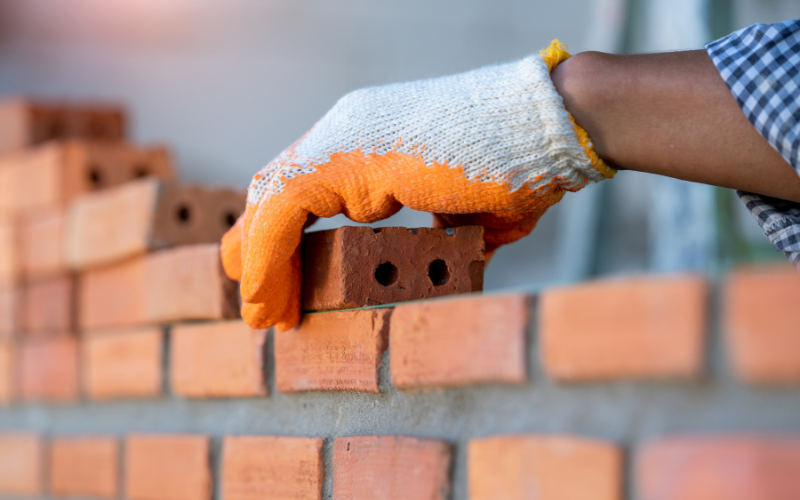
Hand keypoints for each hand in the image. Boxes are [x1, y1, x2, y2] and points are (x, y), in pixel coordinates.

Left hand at [222, 40, 613, 329]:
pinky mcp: (348, 156)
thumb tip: (452, 255)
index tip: (282, 279)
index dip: (284, 234)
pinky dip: (267, 259)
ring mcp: (344, 137)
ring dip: (259, 264)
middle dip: (259, 248)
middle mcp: (347, 131)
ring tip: (261, 316)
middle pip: (277, 189)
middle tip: (255, 301)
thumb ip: (447, 231)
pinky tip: (266, 300)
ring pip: (271, 202)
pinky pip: (283, 212)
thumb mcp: (469, 211)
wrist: (550, 128)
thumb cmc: (522, 168)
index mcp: (371, 139)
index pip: (306, 186)